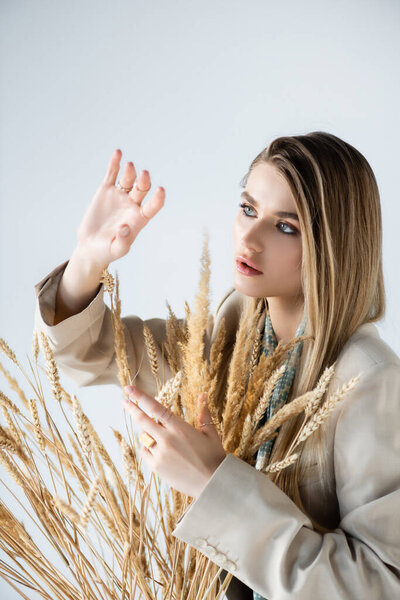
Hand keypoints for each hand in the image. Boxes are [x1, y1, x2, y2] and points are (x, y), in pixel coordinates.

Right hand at [76, 149, 165, 268]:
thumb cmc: (107, 251)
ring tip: (129, 166)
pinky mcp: (105, 190)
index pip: (153, 206)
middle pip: (142, 189)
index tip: (161, 191)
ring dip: (130, 172)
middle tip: (143, 174)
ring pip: (128, 179)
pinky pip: (112, 174)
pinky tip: (118, 153)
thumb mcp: (117, 250)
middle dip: (144, 181)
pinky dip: (115, 164)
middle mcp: (132, 205)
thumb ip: (123, 242)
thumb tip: (126, 227)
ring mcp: (120, 196)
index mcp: (140, 219)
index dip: (158, 199)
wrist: (91, 246)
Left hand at [122, 385, 226, 498]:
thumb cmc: (214, 457)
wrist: (213, 484)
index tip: (129, 389)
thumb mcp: (210, 433)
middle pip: (143, 420)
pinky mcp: (156, 468)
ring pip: (144, 437)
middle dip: (132, 408)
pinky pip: (145, 452)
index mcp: (179, 428)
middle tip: (124, 400)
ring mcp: (160, 454)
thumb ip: (203, 413)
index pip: (155, 408)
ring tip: (158, 434)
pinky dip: (148, 448)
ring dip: (147, 432)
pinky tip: (158, 449)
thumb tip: (203, 394)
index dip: (140, 397)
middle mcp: (167, 439)